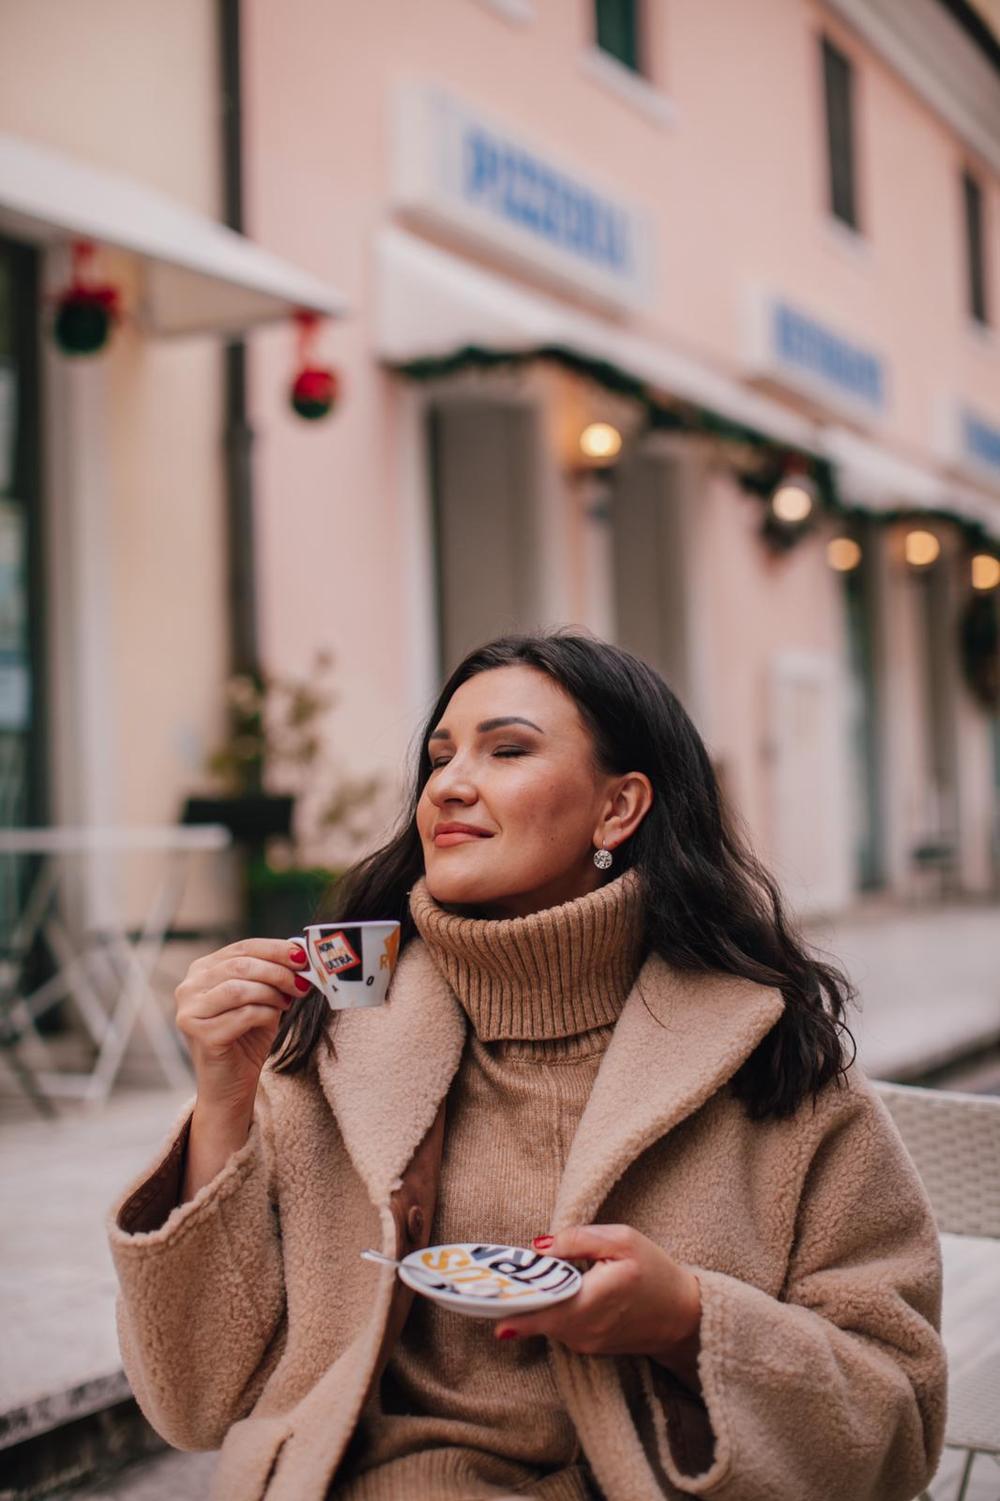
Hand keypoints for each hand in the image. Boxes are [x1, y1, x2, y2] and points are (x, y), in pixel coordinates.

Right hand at [175, 938, 312, 1116]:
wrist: (230, 1087)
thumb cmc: (246, 1039)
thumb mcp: (262, 999)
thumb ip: (273, 975)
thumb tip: (301, 955)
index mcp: (202, 970)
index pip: (243, 947)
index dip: (276, 949)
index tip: (302, 956)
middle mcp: (189, 987)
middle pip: (242, 965)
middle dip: (278, 972)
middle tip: (302, 982)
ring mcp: (190, 1011)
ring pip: (240, 988)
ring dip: (272, 993)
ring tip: (286, 1003)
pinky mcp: (201, 1034)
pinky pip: (244, 1014)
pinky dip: (266, 1014)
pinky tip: (272, 1019)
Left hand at [493, 1224, 702, 1391]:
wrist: (684, 1316)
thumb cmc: (656, 1272)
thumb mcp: (623, 1240)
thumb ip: (579, 1240)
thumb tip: (539, 1246)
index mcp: (592, 1301)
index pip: (539, 1308)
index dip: (508, 1304)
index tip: (480, 1297)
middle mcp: (583, 1331)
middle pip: (534, 1316)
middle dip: (510, 1298)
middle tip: (483, 1280)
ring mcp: (584, 1343)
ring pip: (543, 1322)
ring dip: (529, 1302)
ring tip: (511, 1278)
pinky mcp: (587, 1346)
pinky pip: (556, 1327)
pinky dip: (546, 1310)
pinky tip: (542, 1291)